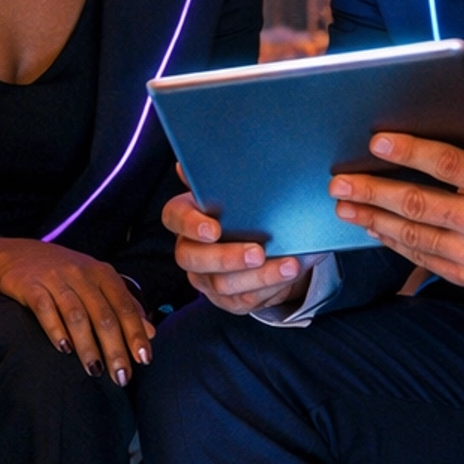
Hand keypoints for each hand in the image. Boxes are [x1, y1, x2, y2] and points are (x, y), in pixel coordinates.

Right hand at [0, 238, 154, 382]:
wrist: (18, 256)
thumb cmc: (67, 275)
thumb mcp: (98, 283)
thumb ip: (125, 306)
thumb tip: (151, 333)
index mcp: (103, 274)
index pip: (124, 306)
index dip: (135, 333)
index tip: (144, 359)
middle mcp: (82, 274)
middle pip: (103, 315)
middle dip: (114, 348)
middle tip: (121, 377)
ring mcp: (56, 279)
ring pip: (76, 315)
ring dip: (87, 345)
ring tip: (94, 370)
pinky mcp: (31, 285)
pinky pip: (45, 309)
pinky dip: (55, 329)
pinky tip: (64, 349)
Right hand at [162, 187, 309, 315]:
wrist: (268, 244)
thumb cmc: (246, 212)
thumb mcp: (237, 192)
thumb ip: (219, 178)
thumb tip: (190, 163)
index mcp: (186, 216)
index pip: (174, 217)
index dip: (190, 224)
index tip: (214, 228)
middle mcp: (189, 249)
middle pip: (192, 258)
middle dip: (227, 257)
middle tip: (259, 252)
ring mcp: (205, 278)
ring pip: (222, 284)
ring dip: (259, 276)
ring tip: (289, 264)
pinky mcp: (225, 300)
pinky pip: (244, 300)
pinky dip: (269, 288)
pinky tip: (289, 275)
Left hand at [327, 99, 463, 295]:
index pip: (448, 164)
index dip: (409, 152)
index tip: (376, 143)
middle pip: (419, 204)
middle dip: (373, 191)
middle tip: (340, 181)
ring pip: (413, 235)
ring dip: (373, 219)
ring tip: (344, 206)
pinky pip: (422, 258)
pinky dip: (394, 242)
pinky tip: (373, 228)